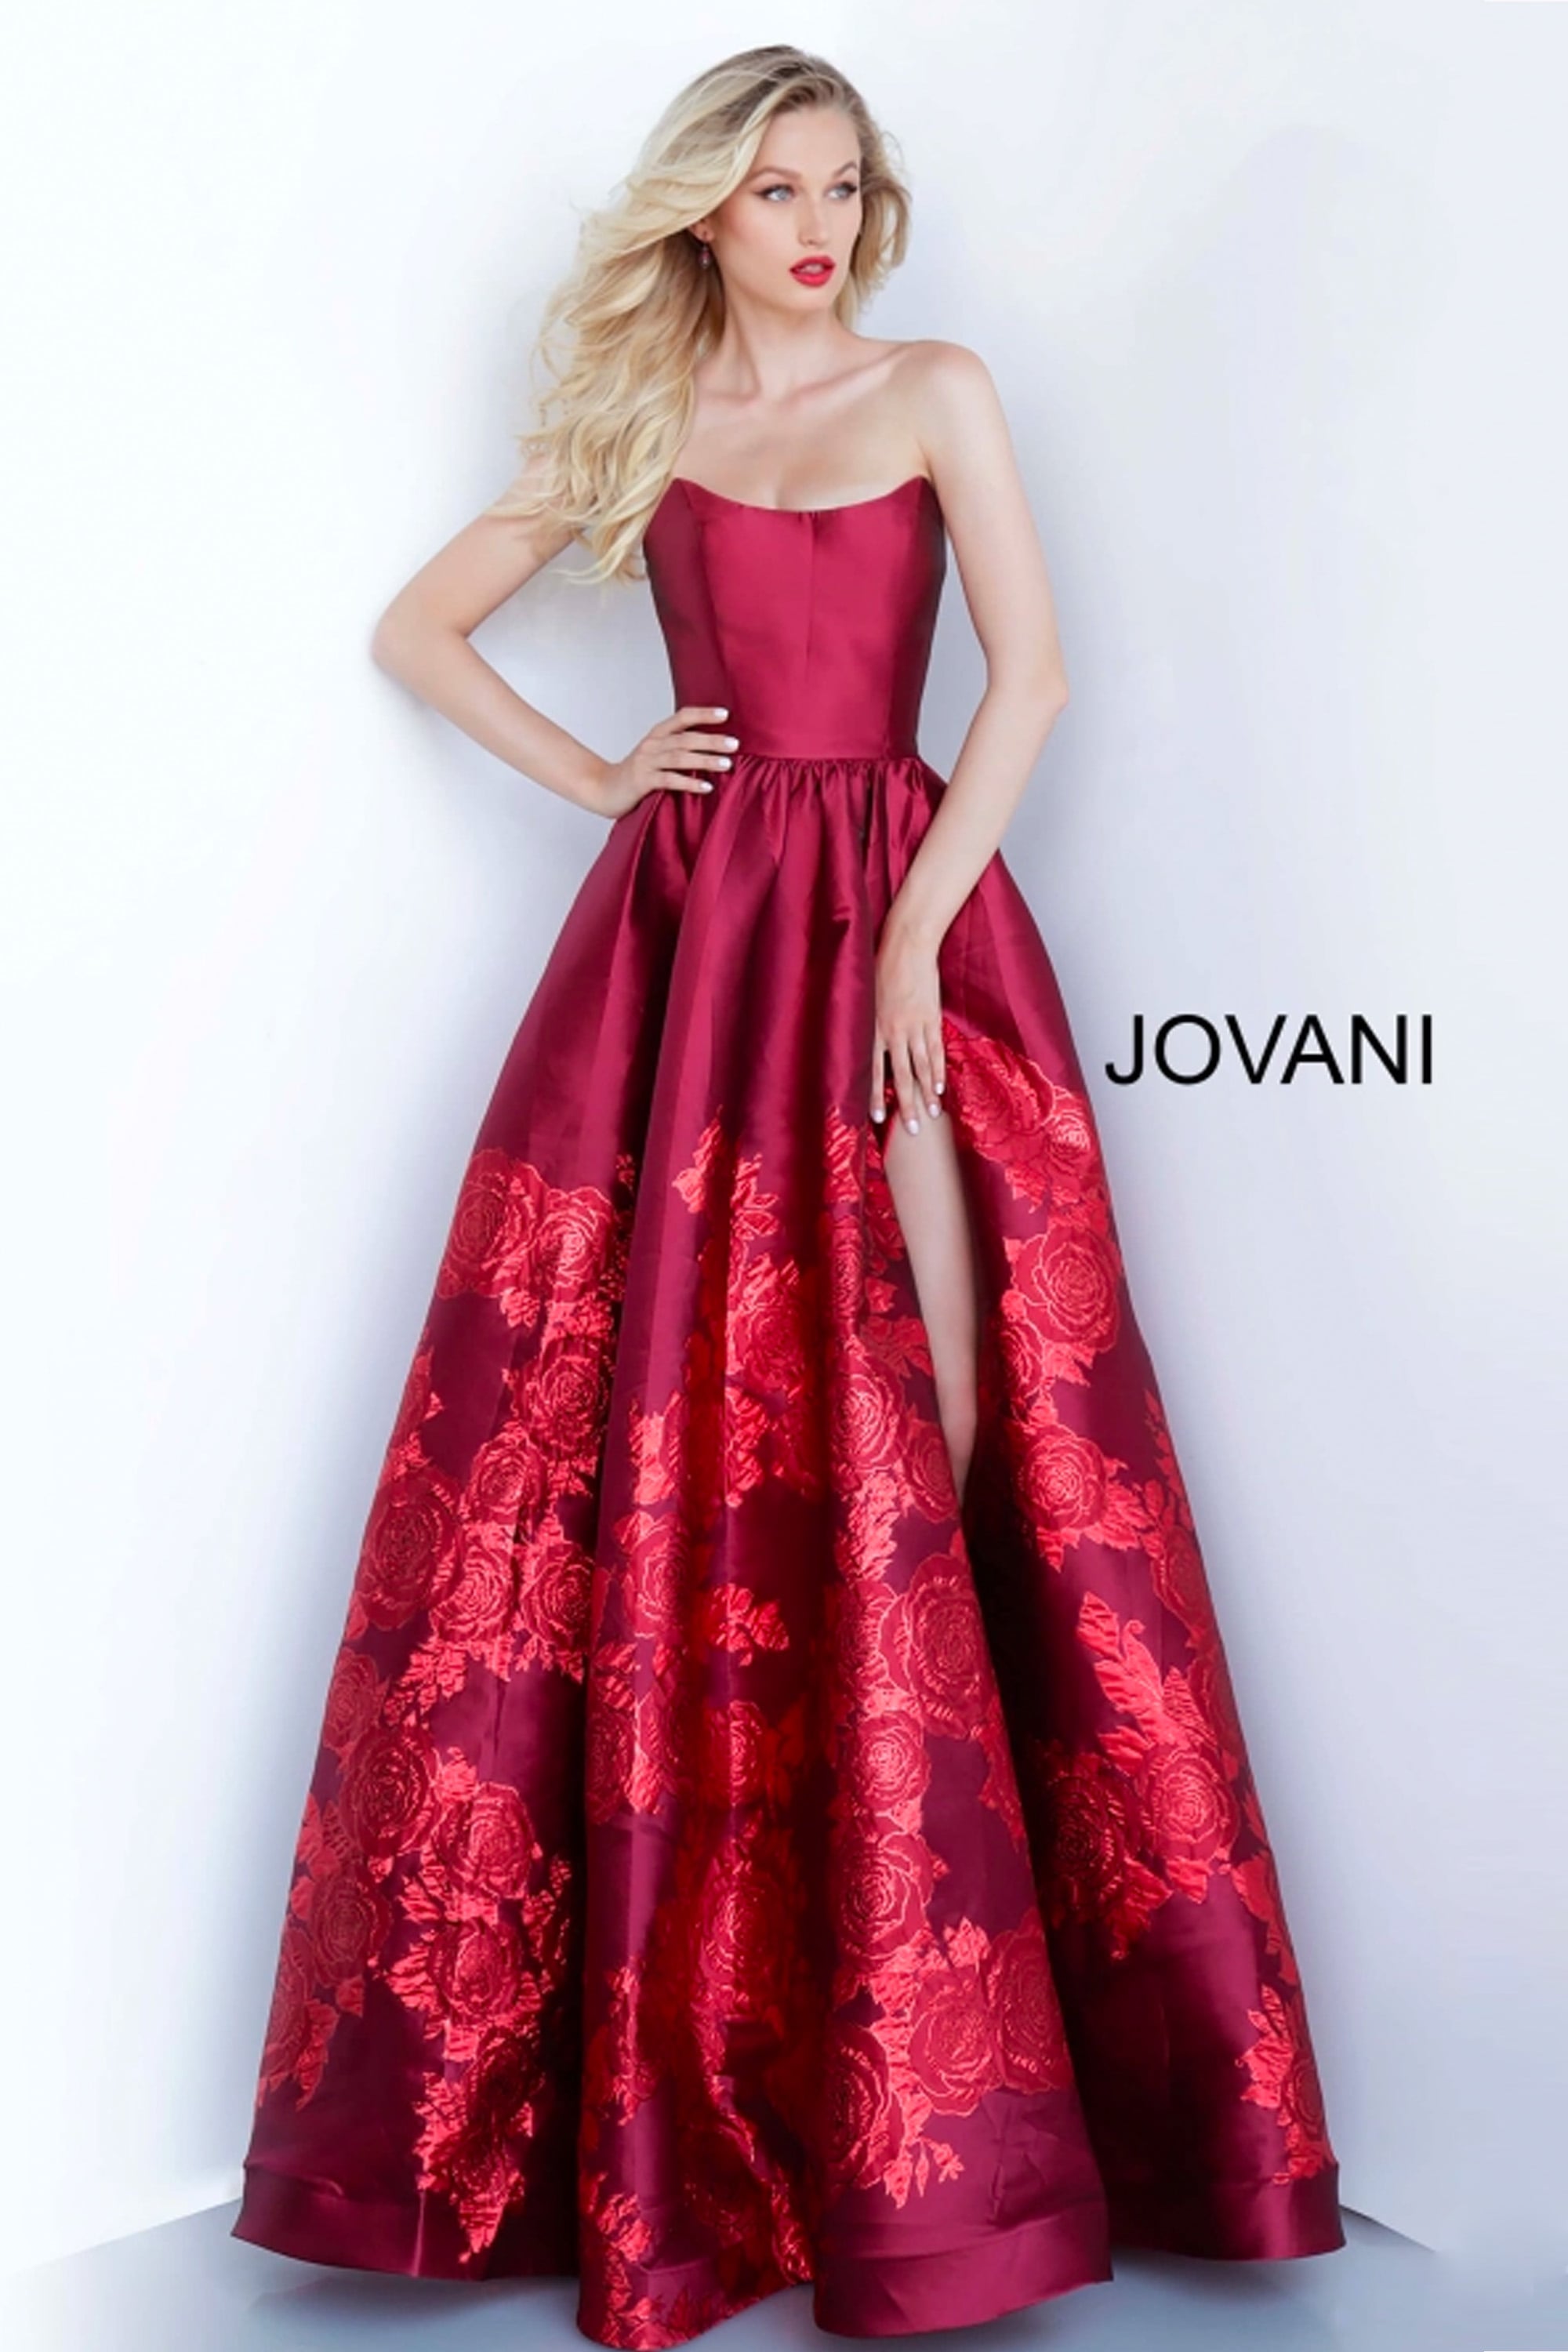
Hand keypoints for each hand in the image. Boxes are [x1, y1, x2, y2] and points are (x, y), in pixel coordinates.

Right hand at [588, 705, 737, 817]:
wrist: (603, 789)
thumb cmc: (637, 775)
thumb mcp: (657, 756)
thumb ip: (678, 750)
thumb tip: (714, 750)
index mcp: (657, 735)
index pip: (682, 717)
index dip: (703, 714)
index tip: (726, 714)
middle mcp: (652, 744)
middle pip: (685, 738)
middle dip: (711, 740)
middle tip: (734, 744)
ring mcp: (645, 762)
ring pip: (679, 757)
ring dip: (704, 760)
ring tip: (726, 764)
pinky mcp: (642, 781)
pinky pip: (669, 780)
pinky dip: (689, 782)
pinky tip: (705, 786)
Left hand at [869, 919, 945, 1131]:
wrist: (907, 944)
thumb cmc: (882, 967)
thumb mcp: (865, 996)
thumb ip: (866, 1022)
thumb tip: (861, 1044)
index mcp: (873, 1027)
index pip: (874, 1070)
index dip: (876, 1095)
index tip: (878, 1118)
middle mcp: (894, 1031)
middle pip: (901, 1075)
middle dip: (906, 1104)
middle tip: (911, 1130)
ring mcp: (915, 1026)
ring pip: (922, 1067)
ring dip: (927, 1093)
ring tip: (931, 1115)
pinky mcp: (931, 1018)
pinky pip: (936, 1050)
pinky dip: (939, 1071)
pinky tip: (941, 1088)